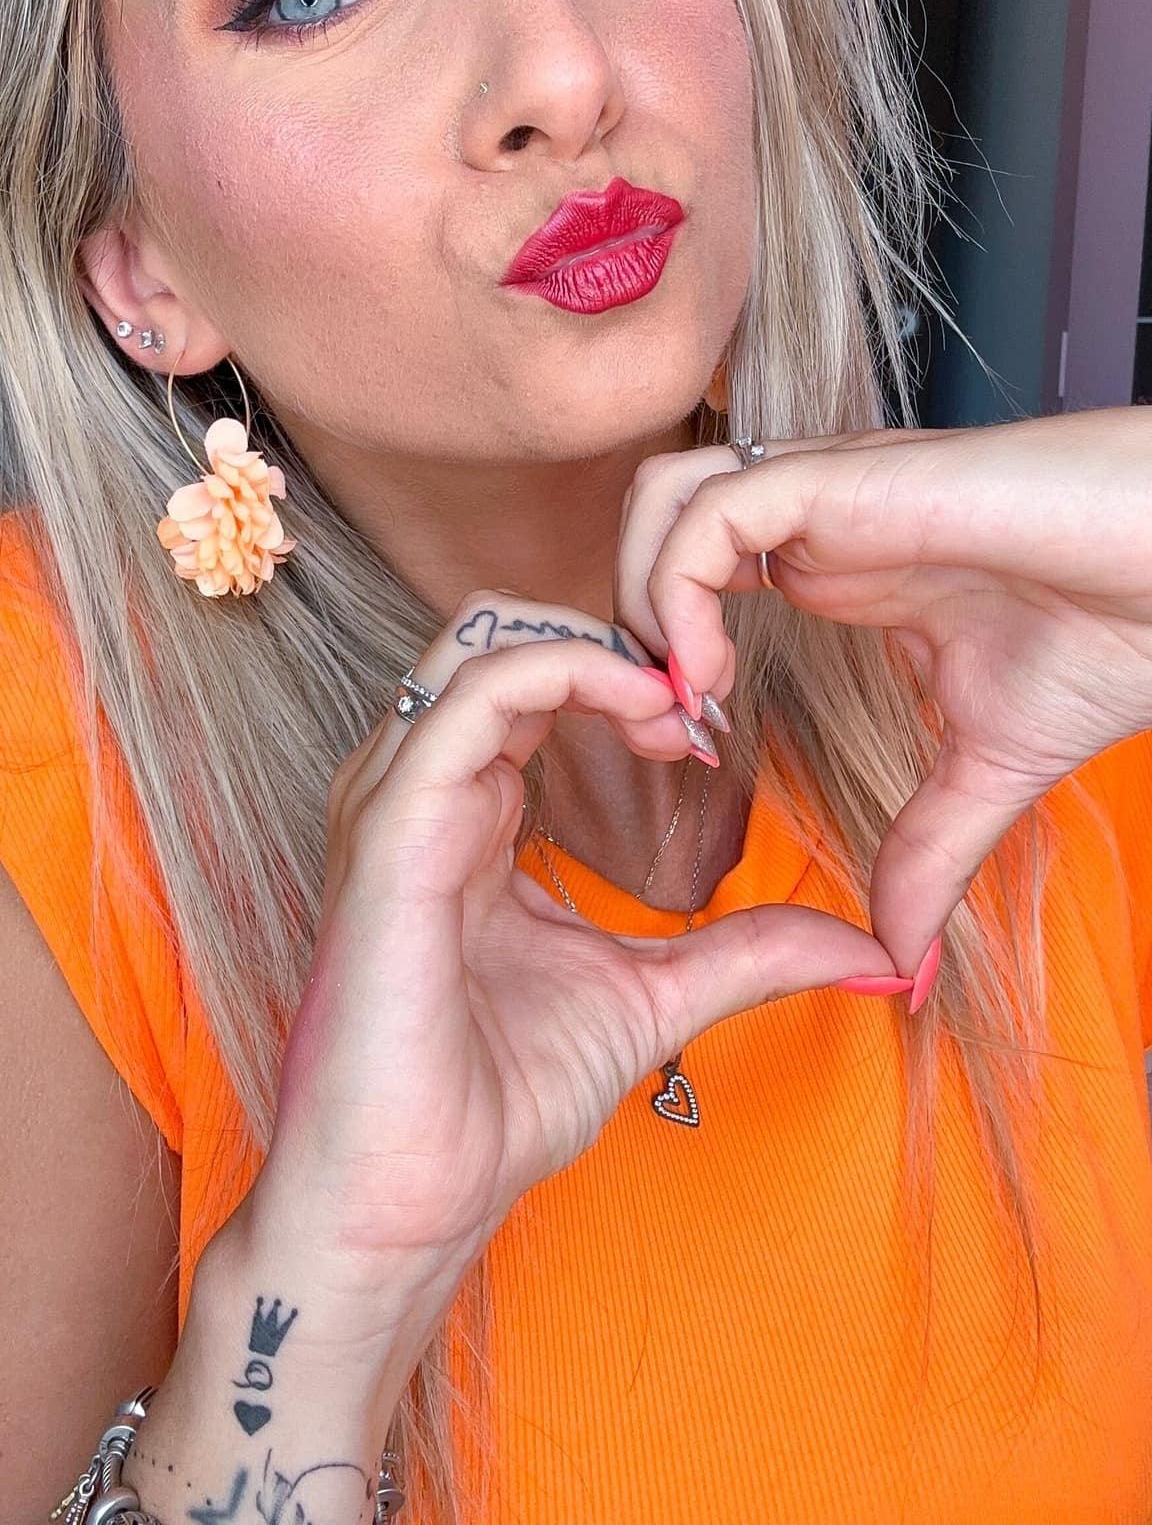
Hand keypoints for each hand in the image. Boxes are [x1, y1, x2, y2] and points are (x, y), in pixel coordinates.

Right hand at [259, 589, 903, 1328]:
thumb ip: (746, 953)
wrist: (414, 1198)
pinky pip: (472, 700)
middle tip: (696, 699)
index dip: (623, 676)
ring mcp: (397, 803)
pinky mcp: (392, 831)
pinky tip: (642, 710)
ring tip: (674, 704)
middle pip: (501, 634)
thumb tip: (872, 952)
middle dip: (611, 639)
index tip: (706, 728)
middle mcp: (422, 792)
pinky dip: (564, 670)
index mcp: (465, 817)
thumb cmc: (498, 1101)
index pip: (529, 682)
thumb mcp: (653, 1000)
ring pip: (482, 641)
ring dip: (596, 644)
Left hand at [613, 409, 1151, 980]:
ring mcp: (825, 492)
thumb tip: (900, 955)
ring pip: (662, 496)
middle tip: (663, 721)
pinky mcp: (845, 478)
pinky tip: (716, 672)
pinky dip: (680, 589)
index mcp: (836, 563)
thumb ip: (930, 849)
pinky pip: (708, 511)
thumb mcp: (989, 766)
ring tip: (687, 694)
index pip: (693, 568)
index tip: (695, 746)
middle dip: (627, 617)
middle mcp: (815, 519)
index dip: (666, 650)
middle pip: (654, 519)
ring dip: (642, 594)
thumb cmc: (1113, 632)